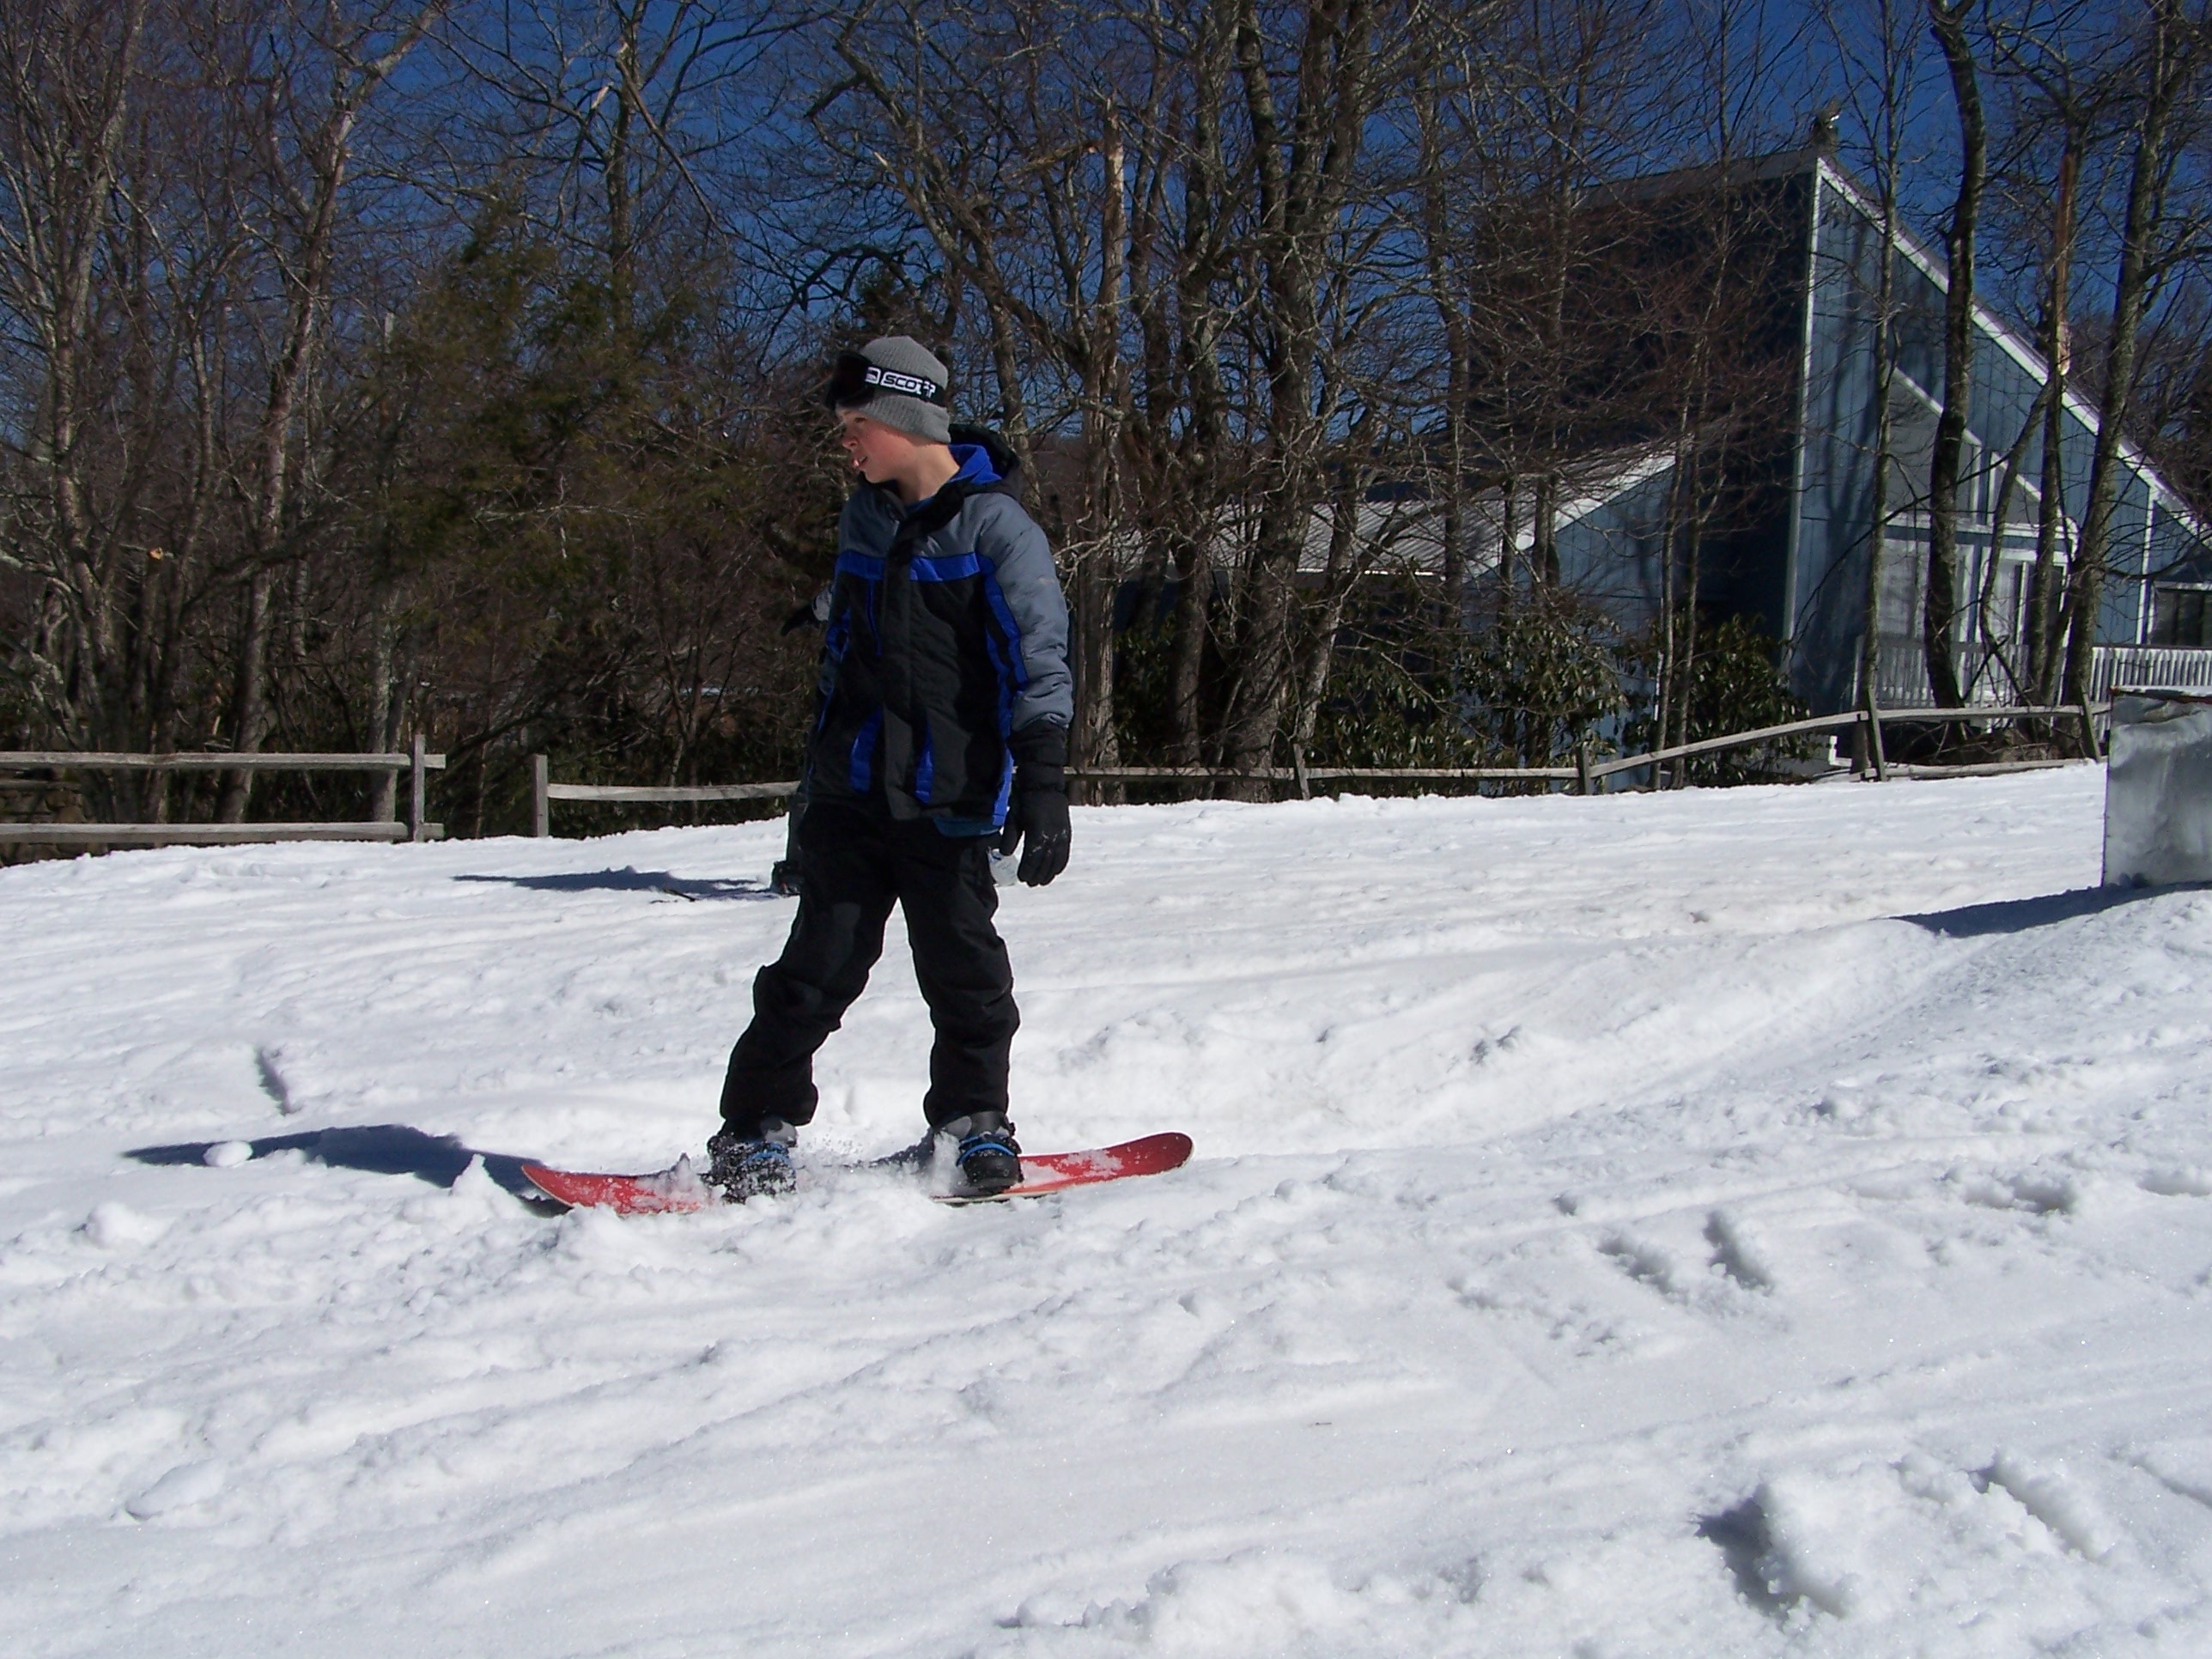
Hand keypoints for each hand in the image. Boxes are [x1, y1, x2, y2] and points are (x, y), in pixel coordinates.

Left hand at [997, 724, 1069, 885]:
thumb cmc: (1025, 801)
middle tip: (1030, 883)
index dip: (1027, 870)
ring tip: (1042, 881)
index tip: (1021, 878)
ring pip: (1057, 860)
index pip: (1032, 858)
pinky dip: (1061, 863)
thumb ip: (1010, 837)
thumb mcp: (1013, 817)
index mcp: (1037, 833)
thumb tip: (1004, 854)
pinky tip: (1056, 870)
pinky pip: (1065, 852)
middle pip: (1045, 862)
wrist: (1044, 785)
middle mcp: (1052, 836)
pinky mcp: (1066, 832)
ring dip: (1049, 872)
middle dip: (1037, 874)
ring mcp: (1061, 834)